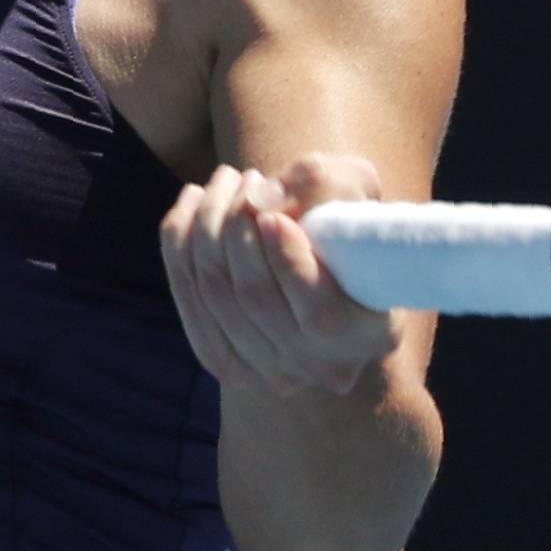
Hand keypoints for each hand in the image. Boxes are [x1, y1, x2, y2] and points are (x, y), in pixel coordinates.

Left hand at [159, 154, 404, 398]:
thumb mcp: (352, 182)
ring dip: (207, 225)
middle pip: (255, 298)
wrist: (320, 249)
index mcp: (371, 334)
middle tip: (247, 178)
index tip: (270, 213)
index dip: (287, 260)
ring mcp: (271, 373)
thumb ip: (319, 183)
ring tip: (226, 180)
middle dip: (237, 226)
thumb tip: (261, 199)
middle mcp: (323, 367)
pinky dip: (180, 245)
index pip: (319, 313)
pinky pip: (188, 302)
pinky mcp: (227, 362)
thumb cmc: (345, 208)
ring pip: (214, 296)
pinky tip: (193, 201)